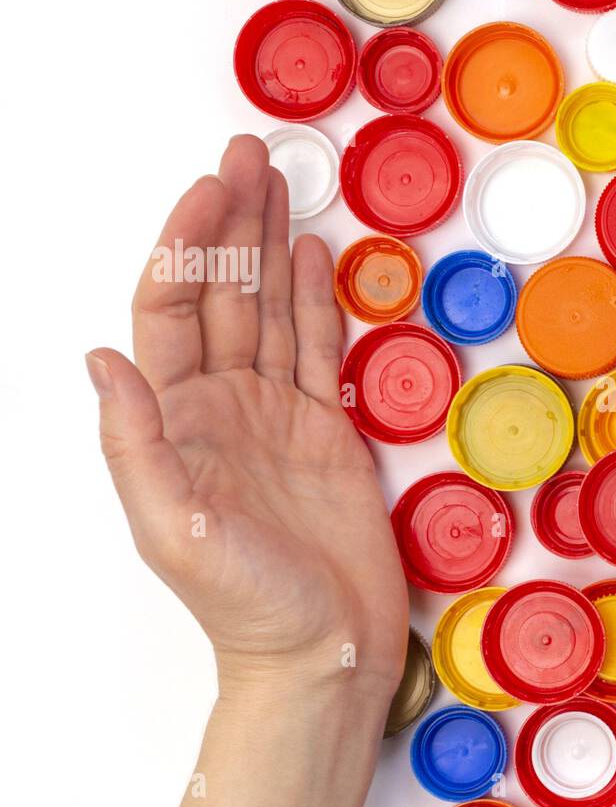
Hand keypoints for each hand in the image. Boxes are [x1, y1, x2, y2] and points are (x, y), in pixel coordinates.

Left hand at [85, 136, 408, 708]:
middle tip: (246, 153)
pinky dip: (313, 300)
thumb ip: (135, 441)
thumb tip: (100, 356)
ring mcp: (274, 415)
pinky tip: (309, 256)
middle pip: (222, 294)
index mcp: (175, 423)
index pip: (173, 311)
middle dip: (230, 222)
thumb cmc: (246, 604)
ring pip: (268, 310)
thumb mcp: (173, 527)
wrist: (324, 653)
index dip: (189, 247)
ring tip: (278, 182)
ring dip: (270, 245)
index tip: (211, 190)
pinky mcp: (324, 431)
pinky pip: (314, 349)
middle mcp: (220, 407)